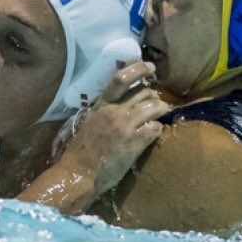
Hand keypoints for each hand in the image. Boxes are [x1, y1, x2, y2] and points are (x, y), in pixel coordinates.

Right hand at [57, 61, 169, 197]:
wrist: (79, 174)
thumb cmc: (81, 150)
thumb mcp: (90, 121)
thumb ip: (105, 110)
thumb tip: (122, 101)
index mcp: (102, 105)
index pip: (121, 78)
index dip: (139, 69)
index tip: (150, 67)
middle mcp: (114, 111)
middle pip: (144, 92)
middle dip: (154, 95)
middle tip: (156, 101)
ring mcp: (125, 126)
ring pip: (154, 106)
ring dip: (161, 108)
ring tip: (162, 113)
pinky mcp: (134, 143)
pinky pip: (155, 128)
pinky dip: (158, 128)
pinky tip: (154, 132)